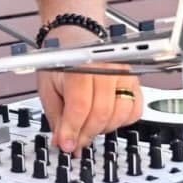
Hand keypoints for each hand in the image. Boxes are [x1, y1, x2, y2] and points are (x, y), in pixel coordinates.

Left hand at [35, 25, 142, 152]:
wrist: (75, 37)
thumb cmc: (61, 59)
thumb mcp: (48, 85)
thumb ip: (55, 115)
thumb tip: (62, 142)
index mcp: (80, 65)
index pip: (80, 105)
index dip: (73, 129)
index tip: (67, 145)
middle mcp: (105, 67)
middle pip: (101, 113)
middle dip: (86, 134)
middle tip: (75, 143)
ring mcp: (123, 74)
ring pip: (119, 115)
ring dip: (102, 128)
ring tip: (87, 126)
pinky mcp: (135, 81)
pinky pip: (135, 111)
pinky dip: (121, 120)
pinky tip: (106, 117)